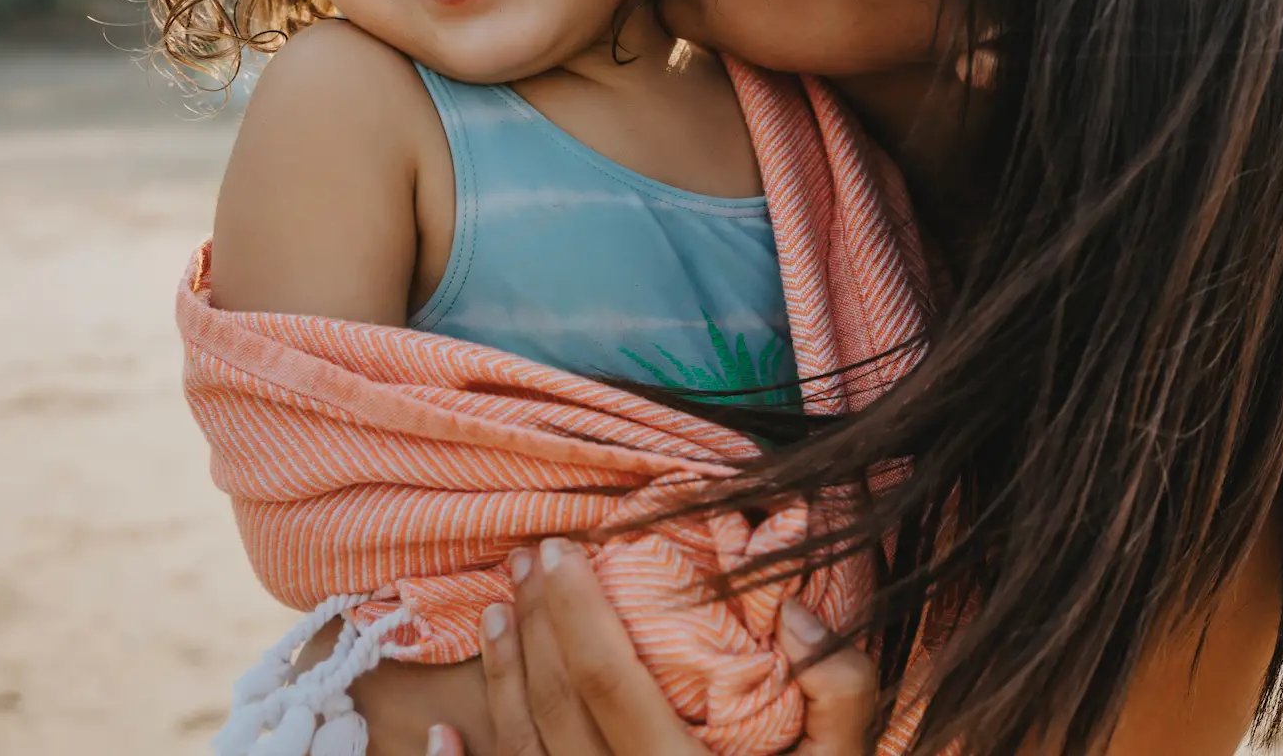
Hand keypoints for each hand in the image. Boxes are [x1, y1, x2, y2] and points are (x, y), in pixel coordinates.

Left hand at [427, 537, 879, 755]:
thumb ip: (841, 690)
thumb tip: (793, 613)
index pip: (607, 680)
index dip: (575, 609)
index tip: (562, 546)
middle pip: (554, 707)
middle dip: (536, 622)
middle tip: (526, 558)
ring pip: (523, 752)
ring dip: (500, 678)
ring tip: (494, 614)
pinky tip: (442, 734)